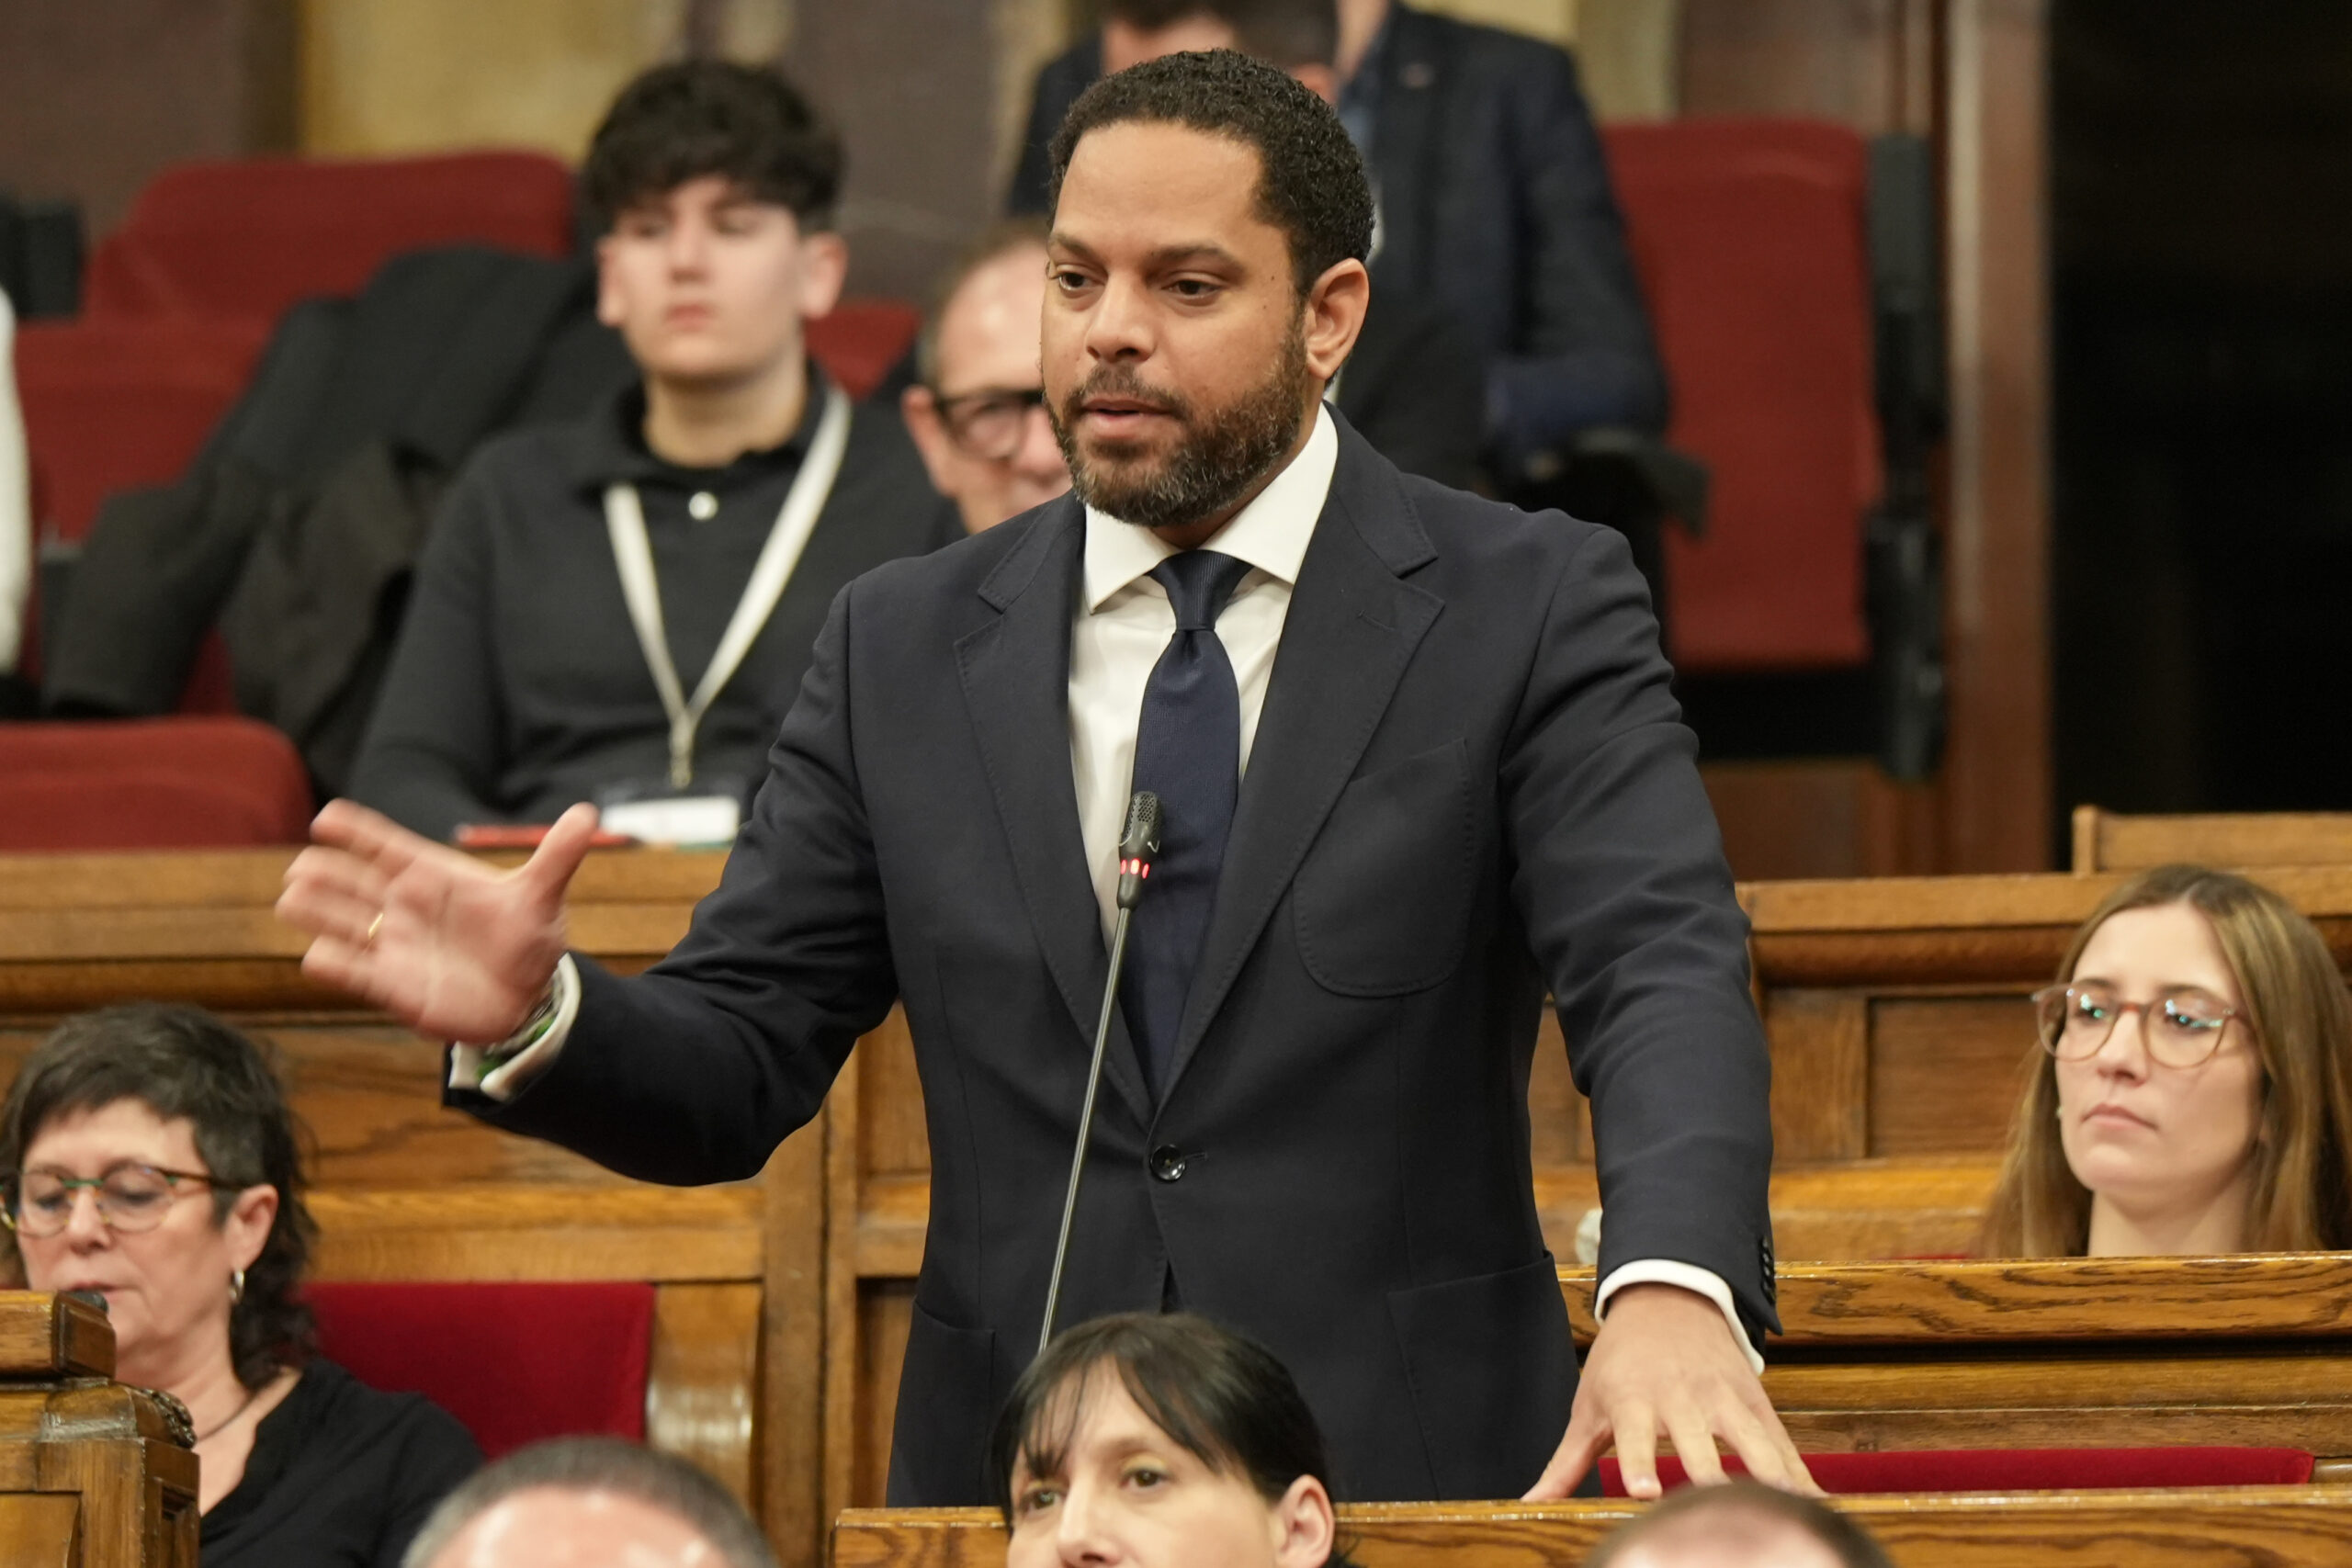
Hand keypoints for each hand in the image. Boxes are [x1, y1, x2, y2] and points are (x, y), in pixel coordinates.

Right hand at [276, 800, 599, 1042]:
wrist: (527, 995)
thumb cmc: (526, 937)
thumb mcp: (543, 897)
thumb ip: (557, 856)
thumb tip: (588, 814)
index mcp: (433, 875)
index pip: (387, 846)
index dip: (357, 831)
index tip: (327, 817)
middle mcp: (404, 905)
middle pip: (353, 882)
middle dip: (325, 874)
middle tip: (303, 868)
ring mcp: (393, 944)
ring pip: (343, 922)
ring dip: (317, 912)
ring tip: (293, 899)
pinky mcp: (392, 985)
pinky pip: (355, 972)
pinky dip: (336, 965)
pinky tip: (318, 957)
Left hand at [1524, 1282, 1816, 1500]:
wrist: (1669, 1297)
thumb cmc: (1620, 1361)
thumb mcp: (1589, 1405)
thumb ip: (1565, 1462)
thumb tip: (1529, 1505)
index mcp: (1635, 1399)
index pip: (1634, 1434)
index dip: (1637, 1462)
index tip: (1642, 1491)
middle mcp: (1683, 1399)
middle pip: (1701, 1444)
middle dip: (1711, 1477)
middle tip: (1721, 1511)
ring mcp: (1726, 1401)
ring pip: (1754, 1443)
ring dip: (1770, 1478)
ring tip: (1788, 1516)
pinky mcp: (1756, 1405)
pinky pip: (1783, 1444)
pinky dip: (1802, 1475)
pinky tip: (1820, 1507)